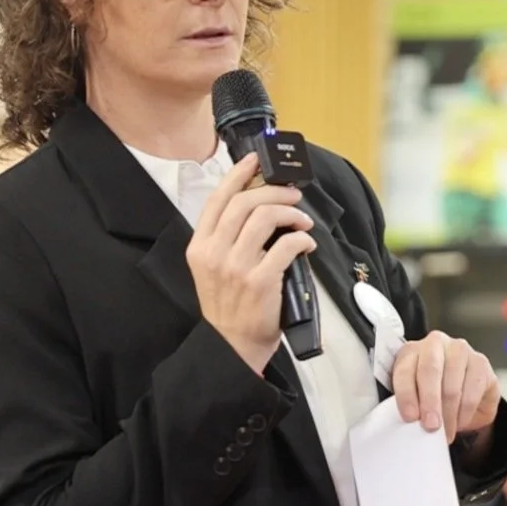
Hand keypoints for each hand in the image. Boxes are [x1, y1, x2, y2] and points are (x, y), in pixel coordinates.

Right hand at [186, 153, 316, 373]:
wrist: (231, 345)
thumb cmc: (228, 305)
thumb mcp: (213, 268)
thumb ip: (226, 238)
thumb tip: (259, 204)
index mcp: (200, 245)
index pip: (218, 199)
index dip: (238, 174)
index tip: (256, 160)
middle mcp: (214, 252)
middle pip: (246, 202)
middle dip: (275, 191)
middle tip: (293, 195)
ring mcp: (236, 267)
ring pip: (266, 217)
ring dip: (291, 213)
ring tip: (302, 221)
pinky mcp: (260, 281)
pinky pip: (287, 245)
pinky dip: (302, 239)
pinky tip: (307, 244)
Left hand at [391, 330, 499, 443]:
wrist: (463, 393)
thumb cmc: (433, 394)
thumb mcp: (415, 397)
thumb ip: (410, 406)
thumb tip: (409, 425)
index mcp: (411, 351)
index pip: (405, 370)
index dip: (406, 395)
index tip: (410, 417)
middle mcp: (435, 344)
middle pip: (430, 371)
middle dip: (430, 402)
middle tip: (431, 426)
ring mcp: (460, 350)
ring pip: (453, 384)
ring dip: (449, 414)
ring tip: (446, 432)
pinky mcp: (481, 362)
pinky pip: (473, 390)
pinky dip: (465, 412)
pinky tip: (460, 422)